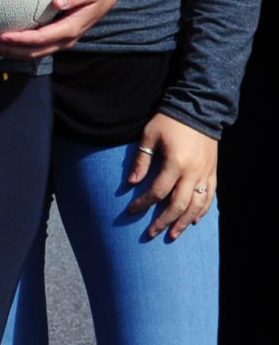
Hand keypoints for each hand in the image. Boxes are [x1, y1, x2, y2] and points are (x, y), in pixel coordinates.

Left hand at [0, 0, 124, 60]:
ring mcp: (60, 40)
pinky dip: (18, 47)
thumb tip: (58, 1)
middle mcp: (65, 39)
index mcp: (71, 29)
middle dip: (11, 51)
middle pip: (35, 51)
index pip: (43, 38)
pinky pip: (35, 46)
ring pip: (34, 53)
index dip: (23, 39)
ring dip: (12, 52)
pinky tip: (0, 42)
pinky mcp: (55, 37)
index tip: (3, 36)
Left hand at [127, 113, 218, 240]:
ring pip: (196, 205)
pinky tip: (193, 221)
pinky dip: (202, 211)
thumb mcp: (150, 136)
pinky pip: (210, 197)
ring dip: (184, 222)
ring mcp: (206, 174)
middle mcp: (193, 173)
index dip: (144, 203)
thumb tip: (131, 182)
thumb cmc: (169, 121)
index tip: (131, 211)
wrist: (199, 110)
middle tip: (151, 233)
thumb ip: (142, 160)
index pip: (158, 191)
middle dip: (163, 221)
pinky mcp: (213, 173)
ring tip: (172, 234)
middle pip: (178, 204)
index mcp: (176, 163)